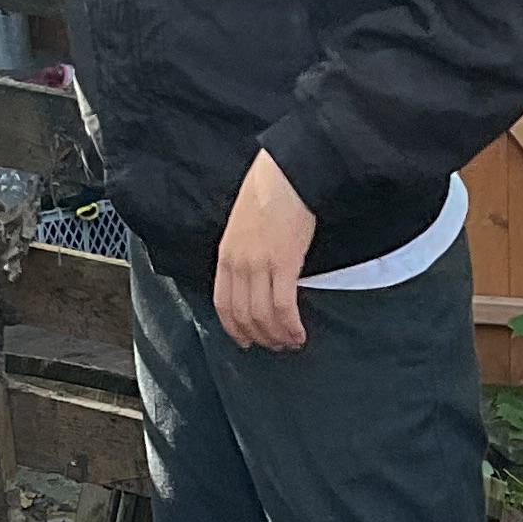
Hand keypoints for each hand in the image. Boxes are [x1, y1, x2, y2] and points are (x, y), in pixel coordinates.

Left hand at [213, 154, 317, 348]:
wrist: (286, 176)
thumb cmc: (269, 194)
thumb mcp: (242, 226)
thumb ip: (242, 253)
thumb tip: (255, 278)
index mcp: (225, 255)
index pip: (223, 304)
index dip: (234, 329)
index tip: (247, 341)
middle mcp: (238, 264)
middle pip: (244, 315)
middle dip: (260, 337)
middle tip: (276, 346)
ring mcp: (259, 265)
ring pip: (263, 316)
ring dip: (278, 335)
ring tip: (292, 342)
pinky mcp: (283, 263)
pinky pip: (283, 306)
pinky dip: (291, 325)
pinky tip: (299, 332)